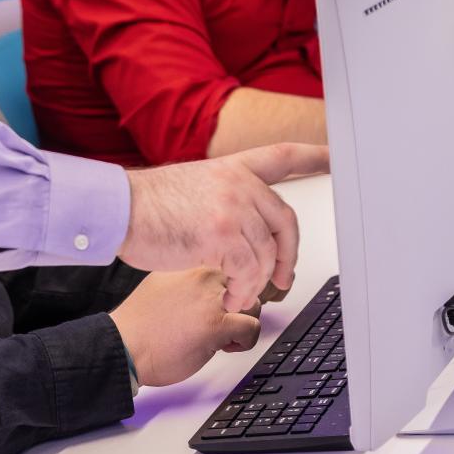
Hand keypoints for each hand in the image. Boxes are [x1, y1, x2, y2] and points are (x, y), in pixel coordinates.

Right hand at [108, 267, 261, 386]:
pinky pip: (253, 327)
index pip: (229, 264)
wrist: (123, 347)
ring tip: (219, 336)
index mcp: (188, 263)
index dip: (229, 289)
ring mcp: (210, 298)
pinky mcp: (217, 324)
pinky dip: (245, 342)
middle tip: (219, 322)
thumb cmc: (139, 324)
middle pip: (245, 283)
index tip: (220, 304)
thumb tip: (212, 287)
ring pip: (254, 304)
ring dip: (242, 323)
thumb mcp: (161, 285)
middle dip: (238, 305)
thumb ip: (187, 281)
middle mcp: (201, 275)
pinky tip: (223, 346)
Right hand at [116, 143, 325, 311]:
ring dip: (256, 283)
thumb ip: (223, 200)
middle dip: (289, 257)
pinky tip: (230, 297)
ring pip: (267, 254)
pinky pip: (248, 272)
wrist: (118, 209)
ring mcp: (233, 207)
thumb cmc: (145, 206)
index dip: (314, 157)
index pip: (283, 156)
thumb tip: (244, 235)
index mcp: (232, 169)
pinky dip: (242, 291)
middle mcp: (238, 183)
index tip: (335, 158)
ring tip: (239, 294)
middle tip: (283, 279)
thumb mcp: (193, 188)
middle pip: (286, 222)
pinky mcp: (222, 234)